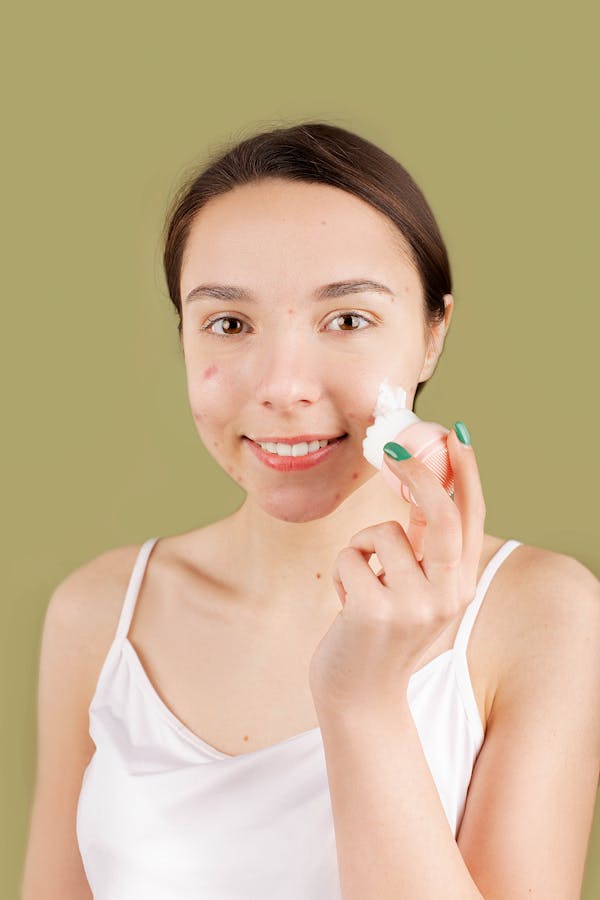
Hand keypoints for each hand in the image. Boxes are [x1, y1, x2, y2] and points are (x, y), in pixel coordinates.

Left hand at [308, 425, 485, 715]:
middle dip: (420, 474)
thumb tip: (420, 482)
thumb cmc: (384, 632)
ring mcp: (413, 606)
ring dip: (362, 546)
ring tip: (362, 581)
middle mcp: (447, 596)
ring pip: (382, 534)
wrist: (362, 697)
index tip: (454, 434)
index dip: (466, 473)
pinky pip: (352, 555)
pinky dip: (345, 569)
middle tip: (395, 450)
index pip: (471, 518)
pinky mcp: (374, 611)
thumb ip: (424, 545)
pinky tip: (348, 603)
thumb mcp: (418, 590)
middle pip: (442, 516)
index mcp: (461, 585)